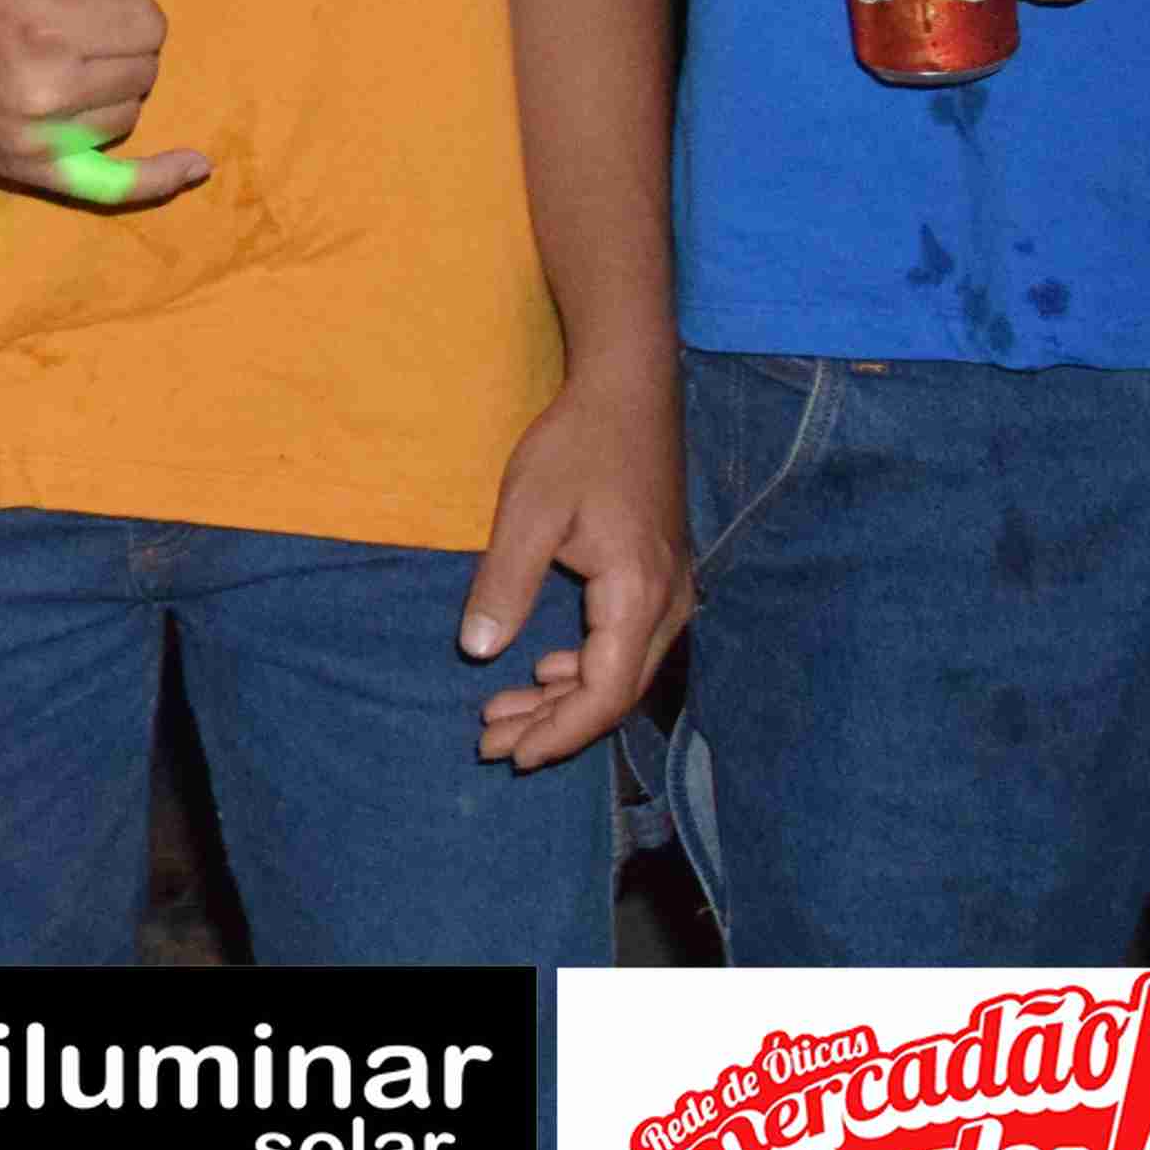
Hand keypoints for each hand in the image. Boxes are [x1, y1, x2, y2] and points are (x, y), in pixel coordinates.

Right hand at [0, 0, 210, 210]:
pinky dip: (156, 178)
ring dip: (111, 85)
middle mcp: (49, 91)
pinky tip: (195, 166)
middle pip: (144, 68)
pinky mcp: (27, 169)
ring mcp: (38, 138)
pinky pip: (110, 185)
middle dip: (118, 38)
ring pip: (127, 113)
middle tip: (65, 20)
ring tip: (62, 61)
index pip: (145, 23)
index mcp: (46, 26)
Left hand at [463, 358, 690, 768]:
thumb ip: (504, 583)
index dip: (559, 732)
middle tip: (491, 746)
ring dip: (563, 699)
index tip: (511, 755)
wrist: (628, 394)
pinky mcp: (660, 581)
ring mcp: (670, 594)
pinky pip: (625, 646)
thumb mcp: (529, 512)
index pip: (605, 692)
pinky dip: (582, 668)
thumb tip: (478, 650)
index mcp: (639, 595)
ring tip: (501, 715)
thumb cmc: (578, 446)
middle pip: (615, 693)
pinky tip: (543, 670)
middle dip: (553, 726)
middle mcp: (669, 606)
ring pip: (620, 672)